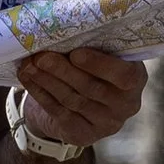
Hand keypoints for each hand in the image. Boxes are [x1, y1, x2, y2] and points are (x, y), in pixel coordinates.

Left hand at [11, 46, 144, 147]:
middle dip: (63, 70)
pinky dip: (41, 94)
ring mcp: (106, 124)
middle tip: (41, 56)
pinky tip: (28, 79)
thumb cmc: (89, 68)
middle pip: (91, 87)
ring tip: (30, 64)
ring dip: (47, 80)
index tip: (76, 53)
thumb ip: (90, 45)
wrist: (77, 104)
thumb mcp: (97, 54)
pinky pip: (59, 112)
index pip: (124, 75)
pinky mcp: (84, 135)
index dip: (100, 65)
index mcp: (135, 79)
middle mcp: (126, 105)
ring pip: (72, 99)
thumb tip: (60, 27)